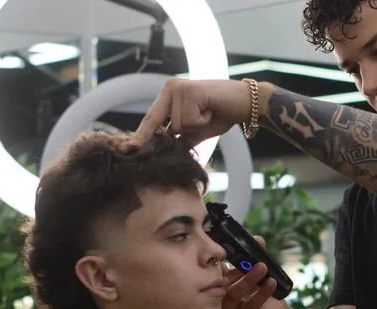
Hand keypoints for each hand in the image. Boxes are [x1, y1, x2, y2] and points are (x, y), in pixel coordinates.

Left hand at [133, 78, 253, 145]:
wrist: (246, 103)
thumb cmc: (222, 114)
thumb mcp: (197, 130)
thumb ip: (180, 138)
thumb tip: (164, 152)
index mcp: (169, 95)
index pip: (152, 119)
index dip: (142, 135)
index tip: (130, 148)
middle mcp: (170, 88)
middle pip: (166, 127)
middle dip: (186, 131)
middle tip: (205, 116)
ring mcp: (179, 87)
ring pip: (178, 125)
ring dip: (197, 125)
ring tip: (209, 112)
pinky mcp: (190, 91)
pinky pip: (189, 120)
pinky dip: (203, 120)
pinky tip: (211, 109)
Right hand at [221, 237, 289, 308]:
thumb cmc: (260, 287)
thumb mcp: (257, 267)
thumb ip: (256, 253)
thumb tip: (258, 240)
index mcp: (218, 279)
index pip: (213, 268)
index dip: (219, 258)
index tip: (230, 249)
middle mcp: (217, 294)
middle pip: (221, 280)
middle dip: (236, 268)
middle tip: (250, 258)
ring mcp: (227, 308)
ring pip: (234, 293)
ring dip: (249, 279)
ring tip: (263, 267)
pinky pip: (250, 305)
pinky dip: (262, 292)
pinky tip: (272, 282)